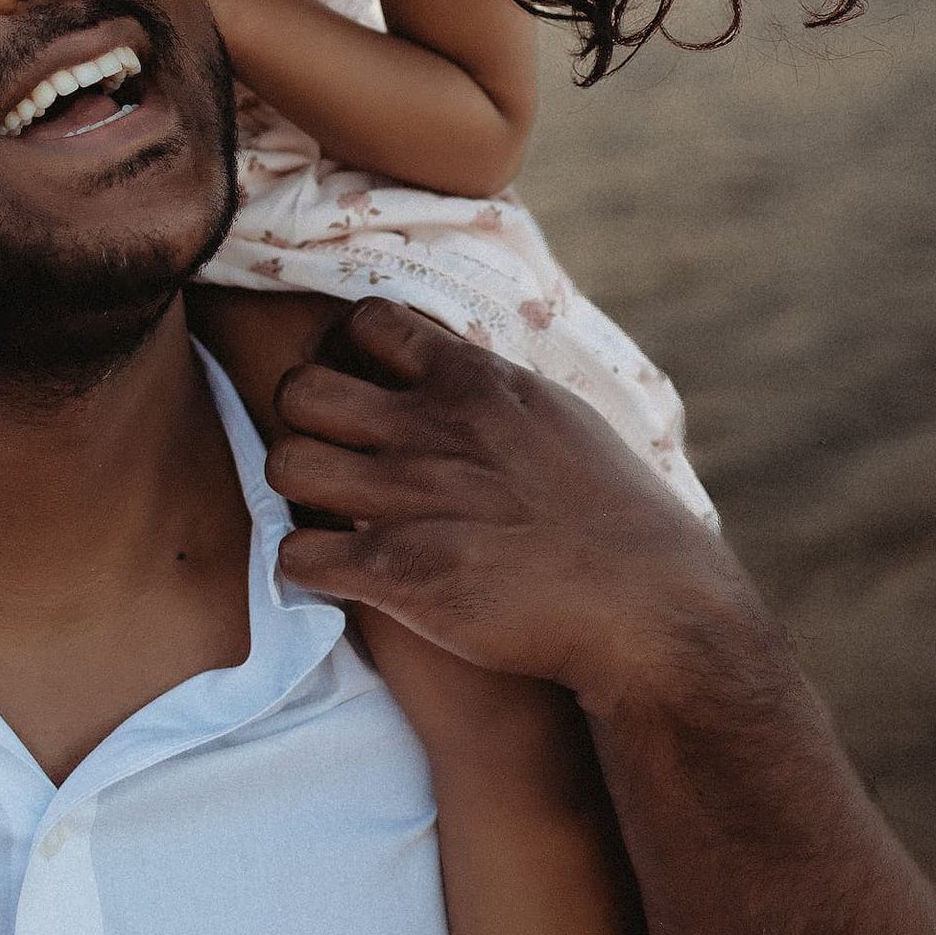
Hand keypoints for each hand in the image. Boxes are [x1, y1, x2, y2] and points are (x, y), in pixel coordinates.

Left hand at [268, 302, 750, 717]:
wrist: (649, 612)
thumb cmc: (618, 520)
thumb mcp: (562, 419)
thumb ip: (497, 392)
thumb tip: (460, 373)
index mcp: (474, 382)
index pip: (366, 323)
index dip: (351, 356)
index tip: (366, 391)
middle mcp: (430, 429)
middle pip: (303, 389)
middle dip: (305, 421)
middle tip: (333, 454)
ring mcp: (408, 498)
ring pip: (286, 465)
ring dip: (297, 492)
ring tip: (326, 513)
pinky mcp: (396, 571)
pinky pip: (295, 555)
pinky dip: (306, 567)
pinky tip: (337, 575)